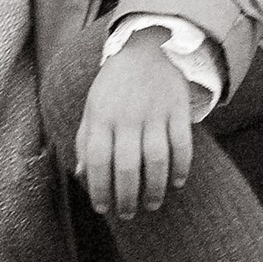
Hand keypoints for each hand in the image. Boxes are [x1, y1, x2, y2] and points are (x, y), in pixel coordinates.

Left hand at [74, 31, 197, 217]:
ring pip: (156, 160)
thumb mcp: (93, 106)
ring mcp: (154, 113)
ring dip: (154, 188)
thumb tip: (80, 174)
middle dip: (126, 197)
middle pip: (126, 166)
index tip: (102, 208)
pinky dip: (181, 167)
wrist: (148, 48)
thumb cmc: (115, 84)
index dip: (98, 188)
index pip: (96, 160)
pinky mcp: (177, 110)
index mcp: (101, 116)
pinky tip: (177, 182)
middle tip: (128, 213)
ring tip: (152, 204)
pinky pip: (182, 145)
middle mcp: (126, 117)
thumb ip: (85, 139)